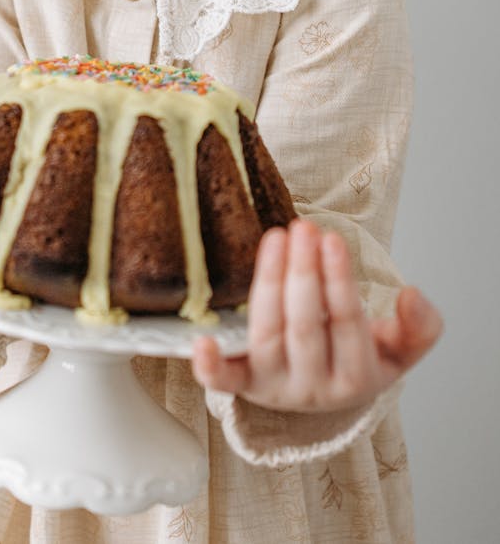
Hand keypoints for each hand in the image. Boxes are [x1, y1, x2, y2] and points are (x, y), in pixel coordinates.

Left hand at [192, 219, 442, 411]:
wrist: (324, 393)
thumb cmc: (357, 357)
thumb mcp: (399, 348)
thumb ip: (419, 326)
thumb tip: (413, 296)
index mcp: (354, 380)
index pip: (346, 324)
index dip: (338, 281)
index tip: (332, 239)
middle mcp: (311, 388)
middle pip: (304, 328)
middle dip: (303, 274)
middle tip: (304, 228)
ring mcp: (272, 386)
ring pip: (266, 335)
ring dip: (268, 283)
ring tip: (277, 238)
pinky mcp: (242, 384)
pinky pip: (223, 381)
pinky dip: (210, 365)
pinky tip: (201, 341)